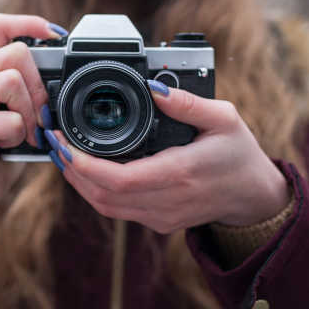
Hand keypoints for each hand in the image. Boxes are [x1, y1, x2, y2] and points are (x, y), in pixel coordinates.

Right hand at [0, 14, 65, 255]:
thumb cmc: (2, 146)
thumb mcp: (16, 108)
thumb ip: (29, 86)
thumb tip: (66, 72)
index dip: (28, 23)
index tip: (55, 35)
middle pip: (15, 52)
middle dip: (40, 83)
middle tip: (41, 112)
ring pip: (10, 80)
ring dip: (30, 109)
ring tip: (26, 130)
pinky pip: (10, 120)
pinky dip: (21, 135)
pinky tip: (11, 145)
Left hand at [51, 84, 290, 233]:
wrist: (254, 197)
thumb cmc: (240, 155)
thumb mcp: (224, 118)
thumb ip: (187, 102)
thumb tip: (154, 86)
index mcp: (180, 173)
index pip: (118, 180)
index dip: (82, 164)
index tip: (64, 142)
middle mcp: (167, 202)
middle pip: (102, 196)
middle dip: (71, 169)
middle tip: (54, 140)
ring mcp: (161, 217)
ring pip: (105, 206)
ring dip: (78, 181)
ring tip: (63, 150)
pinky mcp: (158, 221)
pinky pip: (117, 209)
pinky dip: (95, 188)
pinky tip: (86, 165)